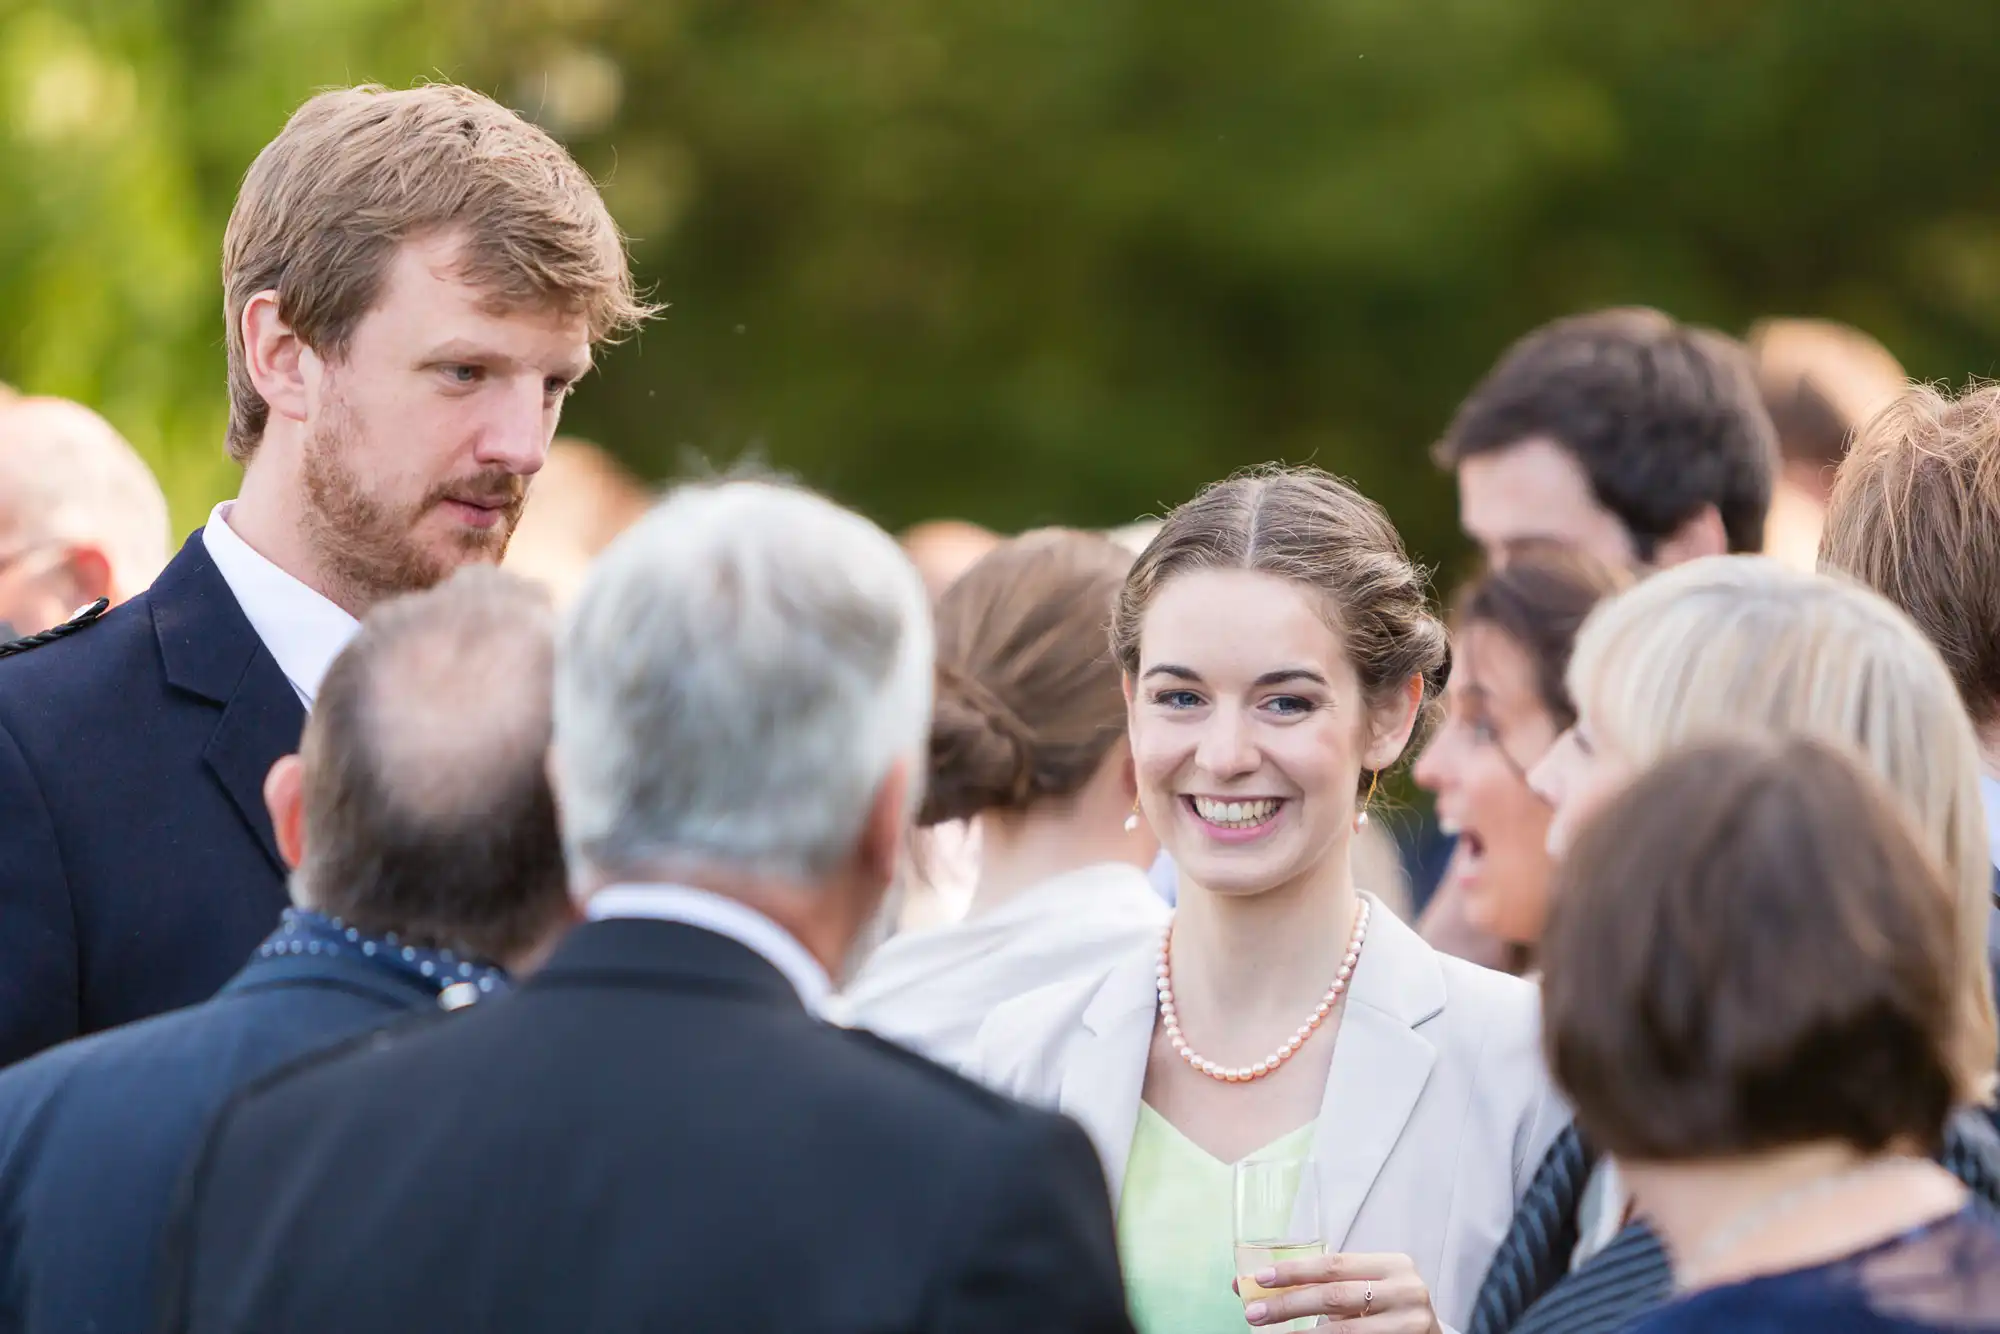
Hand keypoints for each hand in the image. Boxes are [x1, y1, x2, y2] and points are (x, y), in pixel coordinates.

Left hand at [1242, 1251, 1440, 1330]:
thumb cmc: (1387, 1306)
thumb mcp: (1364, 1286)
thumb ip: (1322, 1282)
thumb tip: (1252, 1284)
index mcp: (1392, 1265)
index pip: (1335, 1265)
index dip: (1295, 1271)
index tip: (1260, 1279)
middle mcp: (1405, 1292)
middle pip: (1335, 1297)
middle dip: (1289, 1305)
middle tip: (1254, 1312)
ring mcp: (1409, 1325)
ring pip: (1344, 1332)